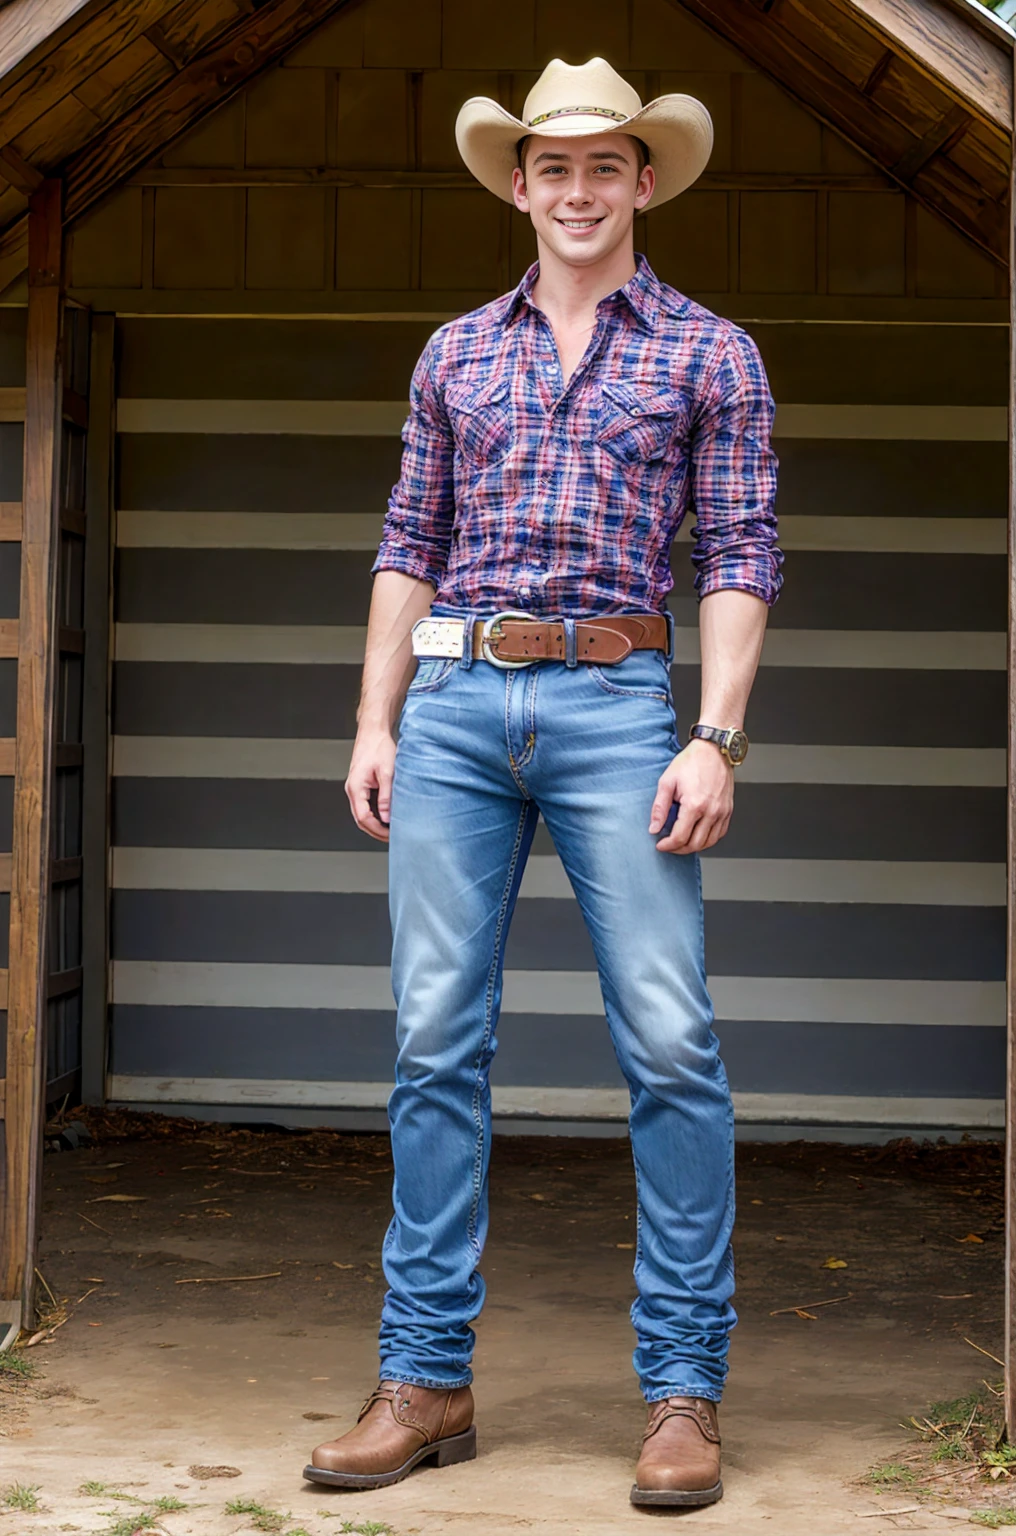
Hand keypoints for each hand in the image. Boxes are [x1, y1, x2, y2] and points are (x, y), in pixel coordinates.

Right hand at [345, 725, 396, 842]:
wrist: (373, 732)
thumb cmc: (378, 747)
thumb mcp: (388, 772)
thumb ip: (386, 796)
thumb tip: (387, 817)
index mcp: (355, 787)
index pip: (364, 818)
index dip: (378, 830)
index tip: (391, 835)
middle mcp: (352, 789)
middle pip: (360, 820)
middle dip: (375, 831)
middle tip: (392, 837)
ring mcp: (355, 788)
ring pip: (361, 813)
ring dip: (374, 824)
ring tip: (390, 829)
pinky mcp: (360, 785)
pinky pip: (364, 805)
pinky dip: (374, 814)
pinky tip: (386, 816)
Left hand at [649, 737, 733, 853]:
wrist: (713, 750)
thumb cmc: (692, 761)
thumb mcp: (667, 781)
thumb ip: (659, 808)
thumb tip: (654, 828)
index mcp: (695, 805)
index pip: (680, 837)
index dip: (667, 845)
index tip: (660, 845)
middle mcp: (711, 811)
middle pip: (695, 844)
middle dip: (679, 849)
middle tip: (669, 846)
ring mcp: (722, 811)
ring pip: (709, 842)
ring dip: (694, 847)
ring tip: (682, 843)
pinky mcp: (728, 810)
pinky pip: (720, 833)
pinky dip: (708, 839)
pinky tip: (698, 835)